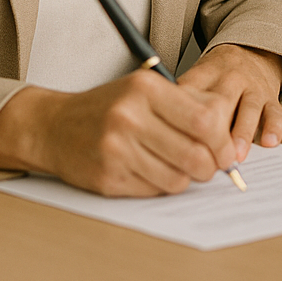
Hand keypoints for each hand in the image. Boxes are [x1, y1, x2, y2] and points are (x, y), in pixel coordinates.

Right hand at [0, 70, 241, 196]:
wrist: (52, 126)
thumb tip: (229, 137)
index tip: (225, 151)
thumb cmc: (109, 106)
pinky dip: (161, 186)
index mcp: (146, 89)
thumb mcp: (146, 89)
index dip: (223, 141)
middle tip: (209, 167)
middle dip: (210, 167)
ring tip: (180, 168)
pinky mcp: (106, 178)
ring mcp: (116, 149)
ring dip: (186, 179)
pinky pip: (153, 191)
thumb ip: (187, 104)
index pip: (206, 120)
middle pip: (195, 154)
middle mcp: (129, 117)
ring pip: (177, 179)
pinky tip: (153, 172)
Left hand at [179, 43, 281, 159]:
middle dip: (214, 134)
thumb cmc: (215, 77)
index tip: (175, 146)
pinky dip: (273, 128)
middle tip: (207, 161)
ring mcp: (253, 88)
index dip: (182, 122)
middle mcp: (229, 79)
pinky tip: (269, 142)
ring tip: (236, 157)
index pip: (190, 95)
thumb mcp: (194, 79)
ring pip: (249, 108)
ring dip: (242, 134)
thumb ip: (179, 103)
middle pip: (220, 103)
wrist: (251, 54)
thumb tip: (160, 139)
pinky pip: (275, 112)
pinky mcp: (271, 98)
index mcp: (204, 74)